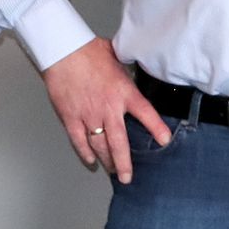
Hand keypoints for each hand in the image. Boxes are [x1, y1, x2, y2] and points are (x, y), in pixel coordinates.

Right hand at [41, 37, 168, 183]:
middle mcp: (108, 108)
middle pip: (119, 142)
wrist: (63, 52)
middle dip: (124, 162)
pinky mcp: (70, 117)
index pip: (146, 113)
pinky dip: (84, 152)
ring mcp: (88, 115)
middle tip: (128, 177)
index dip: (156, 128)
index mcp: (124, 92)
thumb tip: (139, 72)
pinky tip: (91, 160)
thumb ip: (128, 74)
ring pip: (99, 145)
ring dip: (106, 160)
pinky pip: (79, 140)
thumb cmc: (90, 52)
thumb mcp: (119, 60)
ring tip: (112, 171)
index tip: (165, 140)